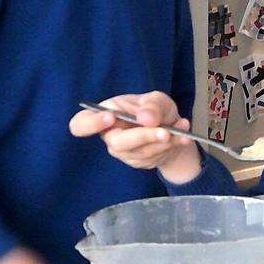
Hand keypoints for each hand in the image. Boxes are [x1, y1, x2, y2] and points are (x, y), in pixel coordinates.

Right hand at [68, 91, 200, 181]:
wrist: (172, 131)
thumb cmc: (155, 111)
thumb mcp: (157, 100)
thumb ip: (152, 106)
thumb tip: (145, 118)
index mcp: (105, 114)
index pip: (81, 124)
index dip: (91, 124)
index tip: (110, 117)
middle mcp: (110, 136)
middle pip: (117, 143)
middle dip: (144, 137)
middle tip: (164, 131)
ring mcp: (123, 153)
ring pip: (141, 153)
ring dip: (165, 141)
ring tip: (182, 126)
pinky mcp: (138, 163)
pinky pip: (154, 158)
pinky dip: (172, 146)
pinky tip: (183, 136)